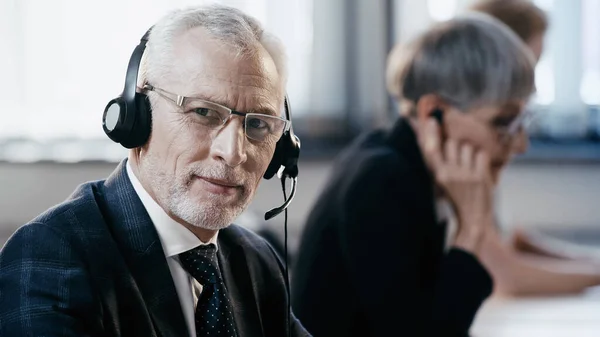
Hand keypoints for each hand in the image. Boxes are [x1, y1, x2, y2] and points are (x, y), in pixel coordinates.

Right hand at [418, 118, 493, 254]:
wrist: (474, 221)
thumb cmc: (458, 201)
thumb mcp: (443, 184)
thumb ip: (441, 165)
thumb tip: (444, 142)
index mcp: (438, 175)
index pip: (431, 149)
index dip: (431, 132)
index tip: (432, 119)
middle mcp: (450, 173)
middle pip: (453, 144)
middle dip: (458, 148)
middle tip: (462, 162)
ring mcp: (466, 175)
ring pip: (469, 148)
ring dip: (471, 155)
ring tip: (471, 169)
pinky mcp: (480, 177)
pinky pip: (482, 155)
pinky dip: (483, 160)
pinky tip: (480, 171)